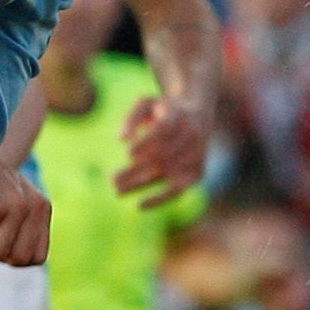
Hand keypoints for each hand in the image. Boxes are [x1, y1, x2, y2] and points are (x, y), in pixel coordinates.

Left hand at [115, 94, 207, 209]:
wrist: (197, 112)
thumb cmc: (163, 109)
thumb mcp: (146, 104)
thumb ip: (131, 118)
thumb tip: (121, 140)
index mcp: (179, 115)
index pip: (163, 131)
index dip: (146, 144)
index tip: (128, 154)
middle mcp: (191, 136)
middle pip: (161, 157)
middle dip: (135, 170)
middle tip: (111, 179)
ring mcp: (197, 155)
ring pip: (166, 174)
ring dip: (140, 184)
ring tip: (117, 191)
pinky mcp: (198, 172)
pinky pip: (178, 190)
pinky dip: (160, 199)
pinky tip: (140, 205)